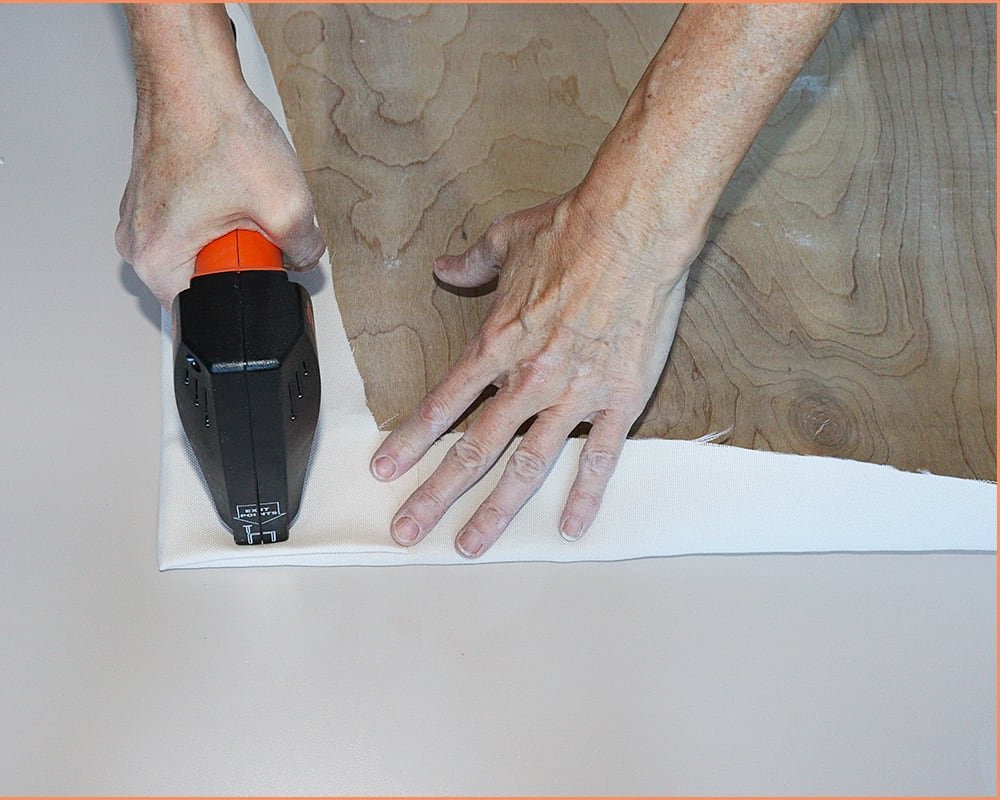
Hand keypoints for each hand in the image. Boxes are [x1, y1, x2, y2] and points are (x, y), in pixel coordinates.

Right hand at [116, 81, 323, 306]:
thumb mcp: (285, 204)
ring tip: (238, 191)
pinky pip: (191, 218)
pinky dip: (217, 205)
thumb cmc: (216, 126)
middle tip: (252, 219)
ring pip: (201, 244)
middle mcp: (137, 242)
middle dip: (240, 255)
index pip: (208, 310)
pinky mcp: (150, 192)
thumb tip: (304, 258)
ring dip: (230, 228)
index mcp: (155, 260)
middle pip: (205, 276)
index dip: (247, 288)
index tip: (259, 258)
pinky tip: (228, 177)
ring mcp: (140, 215)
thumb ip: (304, 248)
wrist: (192, 71)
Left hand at [369, 190, 703, 557]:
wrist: (634, 227)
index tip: (385, 469)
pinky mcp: (619, 398)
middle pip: (474, 448)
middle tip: (408, 530)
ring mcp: (574, 394)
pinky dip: (585, 494)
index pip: (443, 404)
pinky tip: (572, 527)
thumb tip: (443, 267)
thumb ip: (471, 263)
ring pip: (527, 464)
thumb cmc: (572, 229)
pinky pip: (599, 456)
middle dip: (435, 495)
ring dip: (496, 509)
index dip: (410, 441)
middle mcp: (528, 378)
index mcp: (497, 343)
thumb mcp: (508, 239)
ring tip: (471, 544)